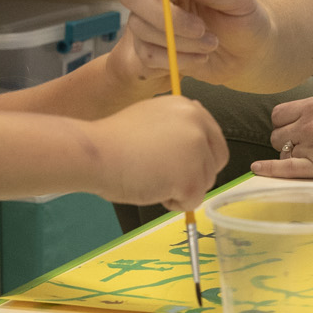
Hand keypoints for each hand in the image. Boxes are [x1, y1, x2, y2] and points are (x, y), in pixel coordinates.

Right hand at [87, 95, 229, 208]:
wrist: (96, 153)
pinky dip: (174, 203)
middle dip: (195, 176)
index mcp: (190, 108)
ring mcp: (198, 152)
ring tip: (151, 179)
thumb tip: (191, 147)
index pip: (213, 140)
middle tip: (167, 179)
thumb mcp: (152, 118)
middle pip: (215, 163)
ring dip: (181, 189)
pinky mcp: (191, 179)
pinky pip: (192, 202)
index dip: (199, 159)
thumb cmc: (114, 140)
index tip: (183, 168)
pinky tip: (152, 189)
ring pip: (204, 184)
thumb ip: (175, 128)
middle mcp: (199, 126)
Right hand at [117, 0, 272, 86]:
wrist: (248, 53)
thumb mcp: (243, 1)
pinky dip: (174, 59)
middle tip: (200, 29)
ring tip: (211, 44)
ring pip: (138, 26)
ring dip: (177, 41)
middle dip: (164, 16)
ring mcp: (151, 16)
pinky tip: (200, 58)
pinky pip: (145, 53)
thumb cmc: (246, 18)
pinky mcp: (150, 44)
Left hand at [253, 93, 312, 179]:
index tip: (290, 130)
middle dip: (286, 141)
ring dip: (289, 156)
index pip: (280, 114)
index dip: (284, 124)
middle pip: (277, 135)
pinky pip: (285, 170)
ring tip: (307, 161)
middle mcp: (310, 124)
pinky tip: (258, 169)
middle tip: (301, 148)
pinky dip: (269, 170)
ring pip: (282, 152)